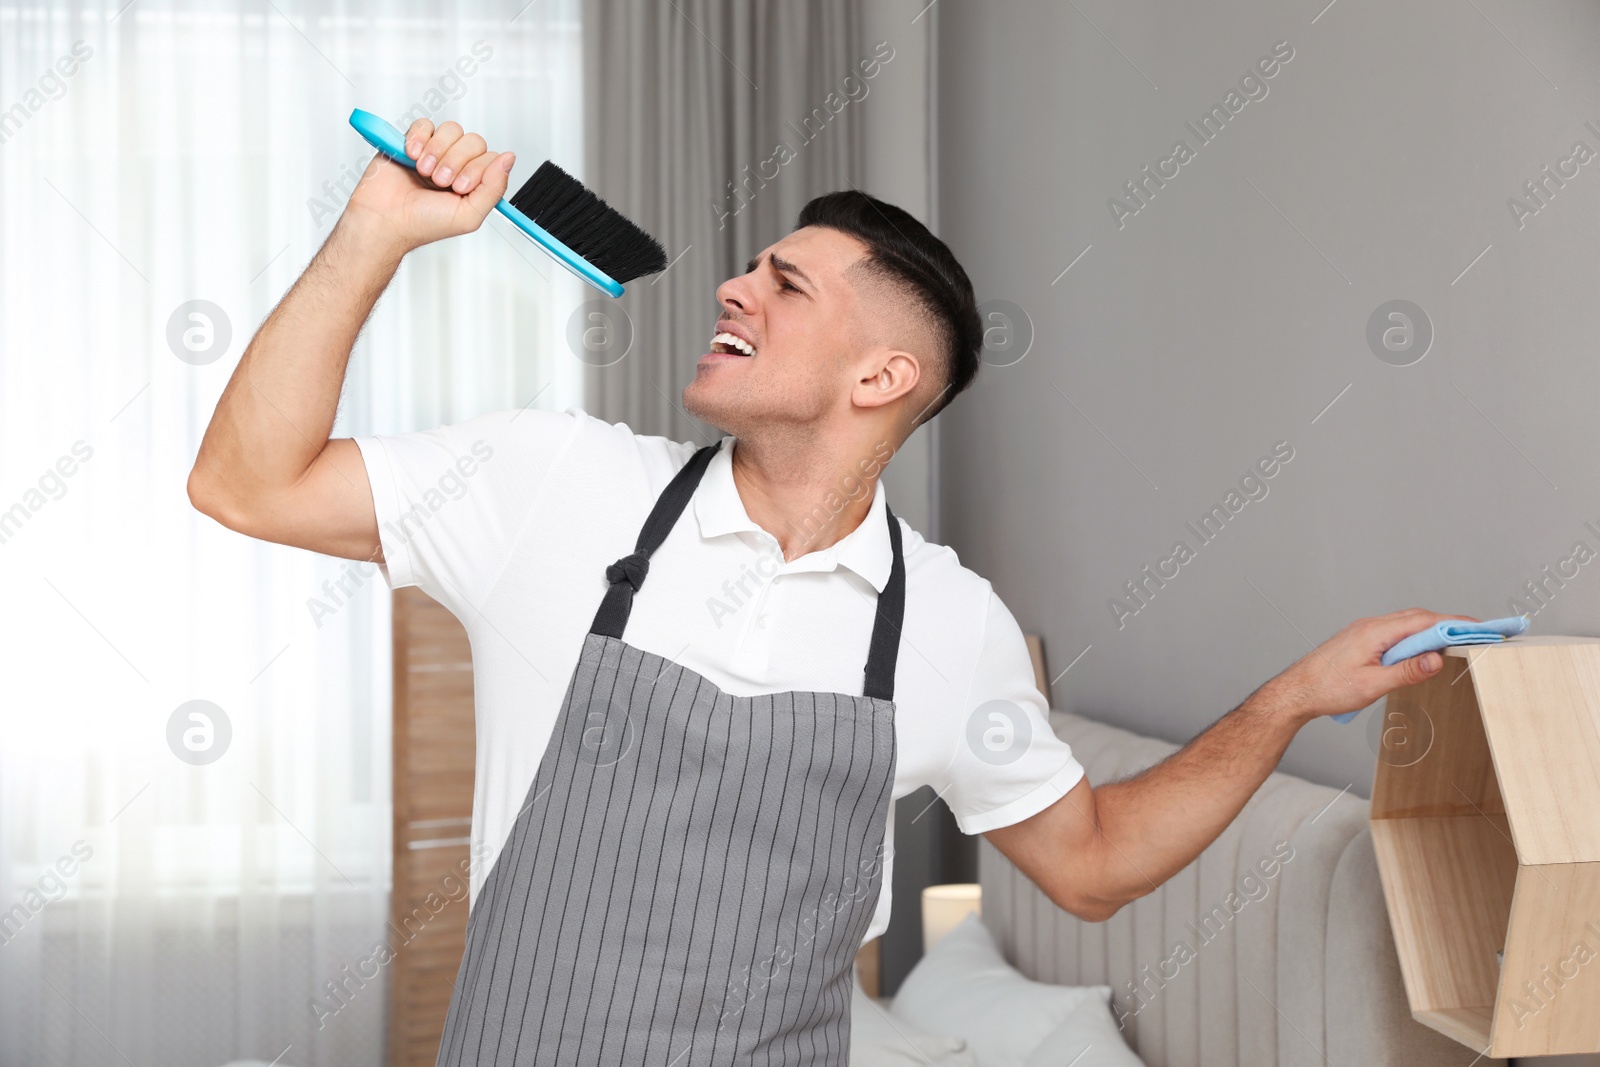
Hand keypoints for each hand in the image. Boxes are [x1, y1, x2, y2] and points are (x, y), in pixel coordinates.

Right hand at [341, 118, 514, 253]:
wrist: (385, 220)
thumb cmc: (423, 224)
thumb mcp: (470, 215)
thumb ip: (494, 188)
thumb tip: (509, 158)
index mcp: (473, 183)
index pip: (491, 159)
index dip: (477, 169)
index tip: (459, 188)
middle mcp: (456, 165)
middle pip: (474, 141)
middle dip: (456, 161)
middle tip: (440, 181)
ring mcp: (435, 152)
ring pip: (452, 130)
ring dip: (438, 151)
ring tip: (424, 171)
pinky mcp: (411, 142)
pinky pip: (425, 124)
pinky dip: (419, 138)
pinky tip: (411, 156)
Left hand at [1261, 608, 1482, 722]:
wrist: (1296, 692)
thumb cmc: (1327, 689)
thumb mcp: (1372, 685)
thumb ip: (1406, 672)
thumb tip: (1436, 659)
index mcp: (1375, 632)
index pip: (1424, 621)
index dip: (1454, 623)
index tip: (1479, 627)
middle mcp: (1370, 626)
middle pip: (1417, 618)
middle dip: (1448, 625)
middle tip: (1475, 635)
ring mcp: (1364, 631)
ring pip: (1406, 624)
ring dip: (1430, 631)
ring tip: (1454, 643)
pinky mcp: (1361, 640)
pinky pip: (1394, 632)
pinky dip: (1414, 637)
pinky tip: (1421, 651)